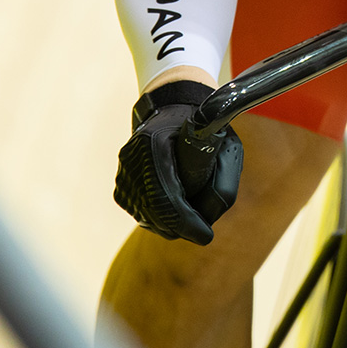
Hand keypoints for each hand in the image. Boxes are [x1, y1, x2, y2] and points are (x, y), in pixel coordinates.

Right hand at [112, 80, 242, 243]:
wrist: (171, 112)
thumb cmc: (203, 130)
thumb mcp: (226, 146)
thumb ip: (224, 181)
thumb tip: (208, 216)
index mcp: (153, 144)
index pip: (165, 196)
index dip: (186, 221)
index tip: (206, 235)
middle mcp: (132, 160)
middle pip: (156, 212)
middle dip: (182, 227)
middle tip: (203, 229)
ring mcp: (123, 175)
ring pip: (149, 218)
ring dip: (173, 224)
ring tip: (190, 213)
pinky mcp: (120, 189)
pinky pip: (143, 215)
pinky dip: (162, 218)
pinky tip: (175, 207)